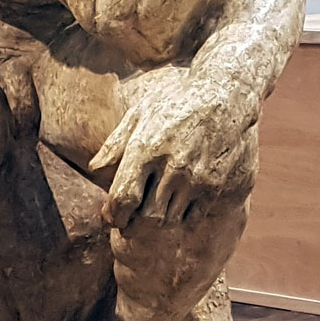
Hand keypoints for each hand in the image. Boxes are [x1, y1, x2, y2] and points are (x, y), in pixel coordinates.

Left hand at [89, 67, 255, 228]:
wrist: (225, 95)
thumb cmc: (175, 102)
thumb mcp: (139, 113)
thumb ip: (115, 144)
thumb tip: (94, 169)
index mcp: (147, 149)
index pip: (124, 198)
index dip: (114, 216)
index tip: (112, 216)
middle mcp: (172, 167)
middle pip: (146, 217)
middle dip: (132, 225)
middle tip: (128, 221)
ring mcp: (197, 178)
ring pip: (168, 220)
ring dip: (155, 220)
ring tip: (151, 208)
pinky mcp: (215, 185)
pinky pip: (191, 218)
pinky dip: (179, 217)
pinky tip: (175, 203)